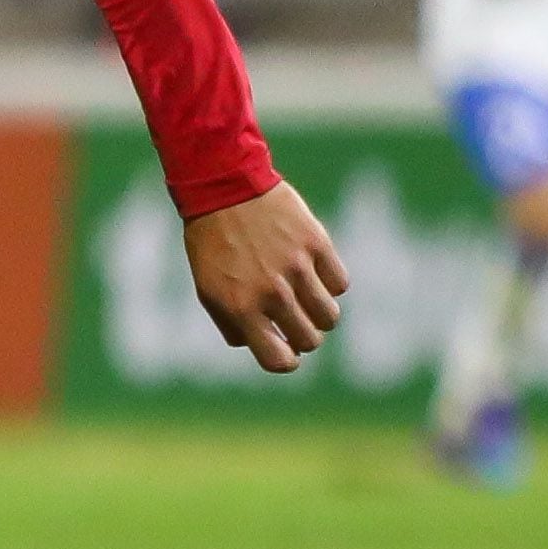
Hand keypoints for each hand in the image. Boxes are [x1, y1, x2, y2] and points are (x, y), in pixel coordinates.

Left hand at [181, 181, 346, 373]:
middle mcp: (272, 293)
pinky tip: (313, 270)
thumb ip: (233, 323)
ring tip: (304, 295)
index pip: (279, 360)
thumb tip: (263, 346)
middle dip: (303, 335)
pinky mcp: (317, 245)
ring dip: (319, 312)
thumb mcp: (207, 288)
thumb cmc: (212, 243)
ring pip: (330, 316)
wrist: (223, 188)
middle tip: (293, 317)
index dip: (286, 360)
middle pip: (311, 340)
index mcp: (241, 308)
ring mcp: (298, 269)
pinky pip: (340, 284)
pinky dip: (330, 283)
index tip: (286, 350)